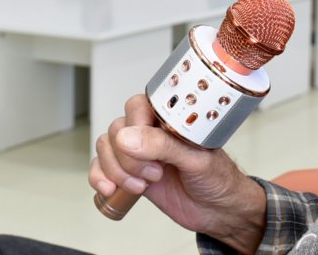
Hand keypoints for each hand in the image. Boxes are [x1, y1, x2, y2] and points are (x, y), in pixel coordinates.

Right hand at [90, 95, 267, 252]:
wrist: (219, 210)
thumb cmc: (217, 179)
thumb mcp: (196, 160)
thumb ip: (163, 146)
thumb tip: (128, 137)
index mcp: (170, 119)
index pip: (137, 107)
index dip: (136, 128)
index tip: (149, 153)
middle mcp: (151, 132)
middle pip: (117, 130)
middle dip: (128, 158)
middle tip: (154, 174)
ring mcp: (138, 153)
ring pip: (106, 147)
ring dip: (116, 170)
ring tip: (141, 186)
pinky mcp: (129, 173)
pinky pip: (100, 168)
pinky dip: (99, 178)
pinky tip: (111, 189)